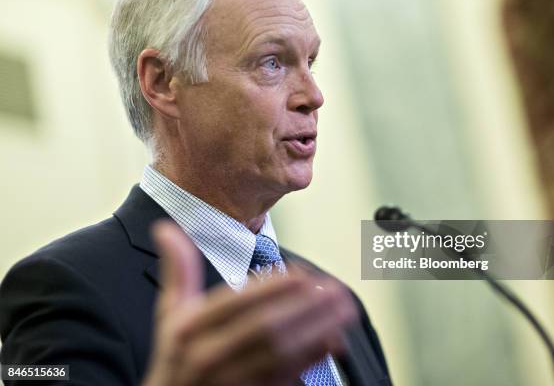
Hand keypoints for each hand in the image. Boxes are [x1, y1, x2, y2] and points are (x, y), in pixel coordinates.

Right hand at [142, 221, 357, 385]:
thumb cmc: (175, 357)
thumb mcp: (169, 313)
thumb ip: (177, 271)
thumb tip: (165, 228)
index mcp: (190, 328)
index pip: (235, 303)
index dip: (271, 288)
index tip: (302, 274)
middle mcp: (210, 354)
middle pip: (264, 327)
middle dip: (304, 307)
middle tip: (333, 289)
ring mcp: (232, 379)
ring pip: (281, 353)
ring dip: (317, 330)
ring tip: (342, 310)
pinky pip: (286, 376)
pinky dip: (312, 358)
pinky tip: (333, 341)